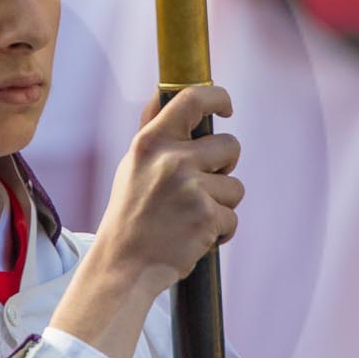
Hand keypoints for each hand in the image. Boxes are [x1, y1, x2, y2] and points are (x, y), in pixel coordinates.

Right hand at [49, 85, 240, 357]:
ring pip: (235, 187)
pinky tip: (194, 238)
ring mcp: (191, 189)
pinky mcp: (207, 218)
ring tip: (190, 218)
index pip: (193, 100)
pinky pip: (232, 218)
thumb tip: (164, 93)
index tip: (226, 107)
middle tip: (205, 184)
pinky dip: (219, 232)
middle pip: (230, 146)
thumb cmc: (129, 216)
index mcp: (151, 142)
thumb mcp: (132, 166)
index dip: (218, 97)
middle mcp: (171, 160)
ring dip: (221, 205)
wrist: (123, 265)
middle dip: (225, 166)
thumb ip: (155, 133)